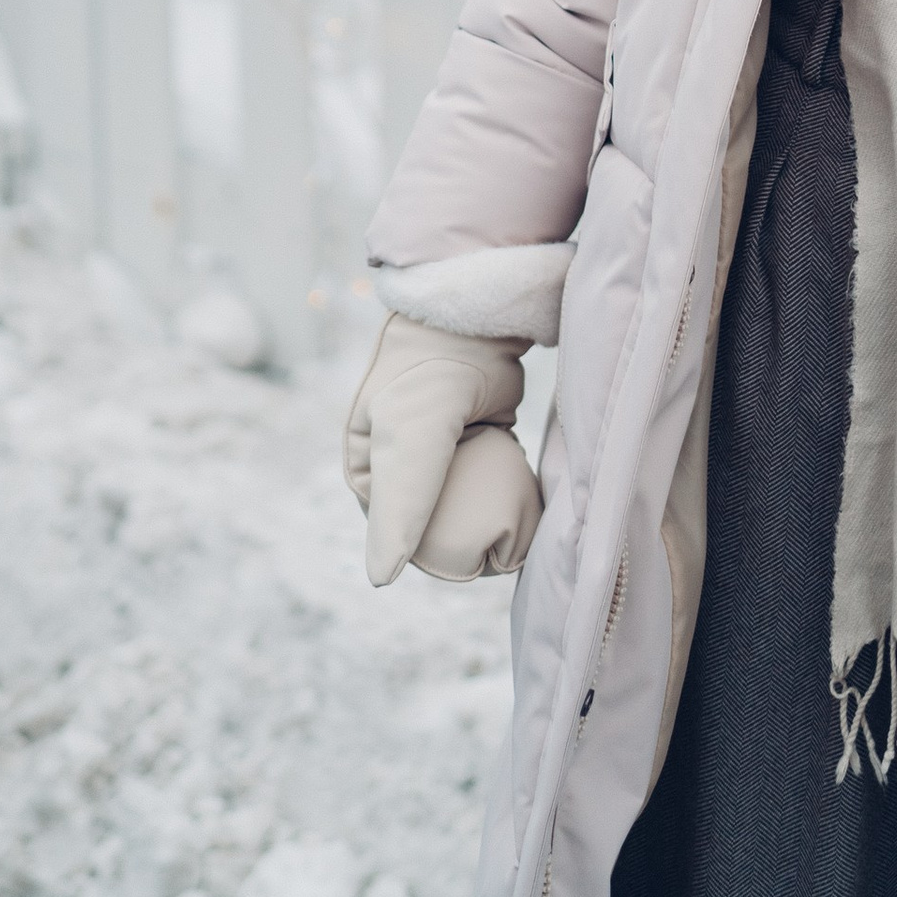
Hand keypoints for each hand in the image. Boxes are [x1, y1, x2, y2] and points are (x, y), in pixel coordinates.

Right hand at [342, 313, 541, 586]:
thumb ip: (397, 507)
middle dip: (471, 537)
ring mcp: (443, 451)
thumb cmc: (426, 380)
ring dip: (494, 516)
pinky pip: (494, 481)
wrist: (474, 318)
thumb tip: (381, 579)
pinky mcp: (479, 435)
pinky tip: (528, 500)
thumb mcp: (407, 444)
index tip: (472, 559)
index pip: (400, 536)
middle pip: (439, 523)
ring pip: (470, 506)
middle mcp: (401, 464)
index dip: (436, 555)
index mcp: (367, 470)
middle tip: (504, 541)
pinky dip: (510, 492)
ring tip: (520, 523)